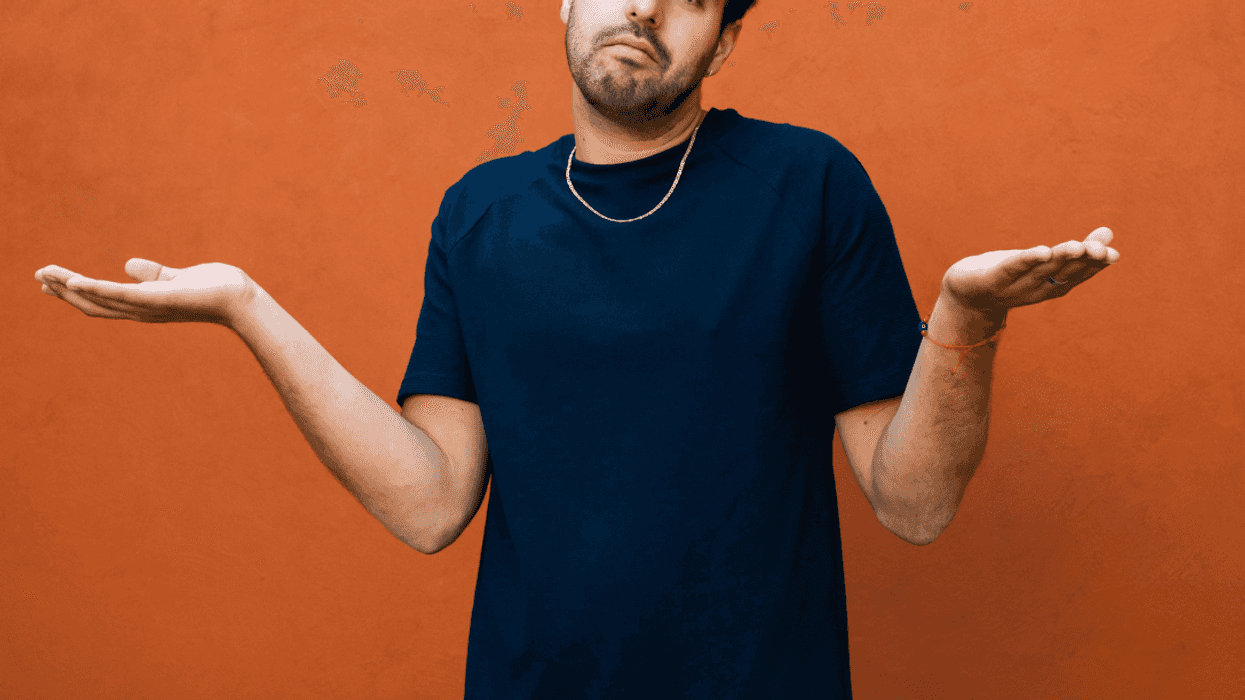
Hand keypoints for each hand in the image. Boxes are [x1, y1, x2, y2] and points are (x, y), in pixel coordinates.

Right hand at [35, 258, 255, 326]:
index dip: (75, 292)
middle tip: (38, 278)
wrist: (242, 299)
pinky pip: (121, 294)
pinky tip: (74, 280)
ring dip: (70, 287)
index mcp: (145, 304)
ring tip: (45, 275)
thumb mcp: (177, 278)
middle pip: (93, 304)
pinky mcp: (159, 299)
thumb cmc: (216, 289)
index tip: (52, 281)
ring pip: (100, 299)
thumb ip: (153, 274)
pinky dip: (95, 288)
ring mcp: (149, 307)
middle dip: (64, 292)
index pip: (102, 301)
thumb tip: (128, 265)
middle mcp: (142, 310)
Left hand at [940, 227, 1120, 311]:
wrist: (965, 293)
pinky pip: (1013, 268)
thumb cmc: (1008, 274)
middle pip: (1063, 273)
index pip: (1077, 276)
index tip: (1113, 254)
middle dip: (1083, 261)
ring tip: (1078, 246)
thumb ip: (1074, 250)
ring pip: (1042, 270)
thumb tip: (1108, 231)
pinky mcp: (992, 279)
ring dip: (1061, 258)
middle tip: (1103, 249)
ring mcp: (1013, 287)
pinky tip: (1042, 251)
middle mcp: (1035, 290)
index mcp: (1050, 287)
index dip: (1095, 265)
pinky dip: (1027, 260)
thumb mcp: (1042, 260)